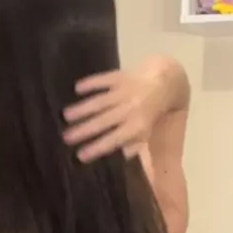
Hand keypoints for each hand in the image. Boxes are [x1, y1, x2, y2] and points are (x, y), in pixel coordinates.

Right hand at [62, 60, 179, 163]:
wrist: (166, 82)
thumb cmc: (152, 112)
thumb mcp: (147, 131)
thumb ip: (134, 144)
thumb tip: (121, 157)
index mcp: (137, 126)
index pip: (114, 139)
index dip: (97, 147)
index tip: (80, 156)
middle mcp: (130, 109)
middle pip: (104, 121)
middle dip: (84, 129)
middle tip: (66, 138)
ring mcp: (125, 91)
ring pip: (101, 101)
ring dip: (83, 108)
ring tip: (66, 115)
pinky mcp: (121, 76)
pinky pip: (105, 79)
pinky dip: (92, 83)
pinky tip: (77, 88)